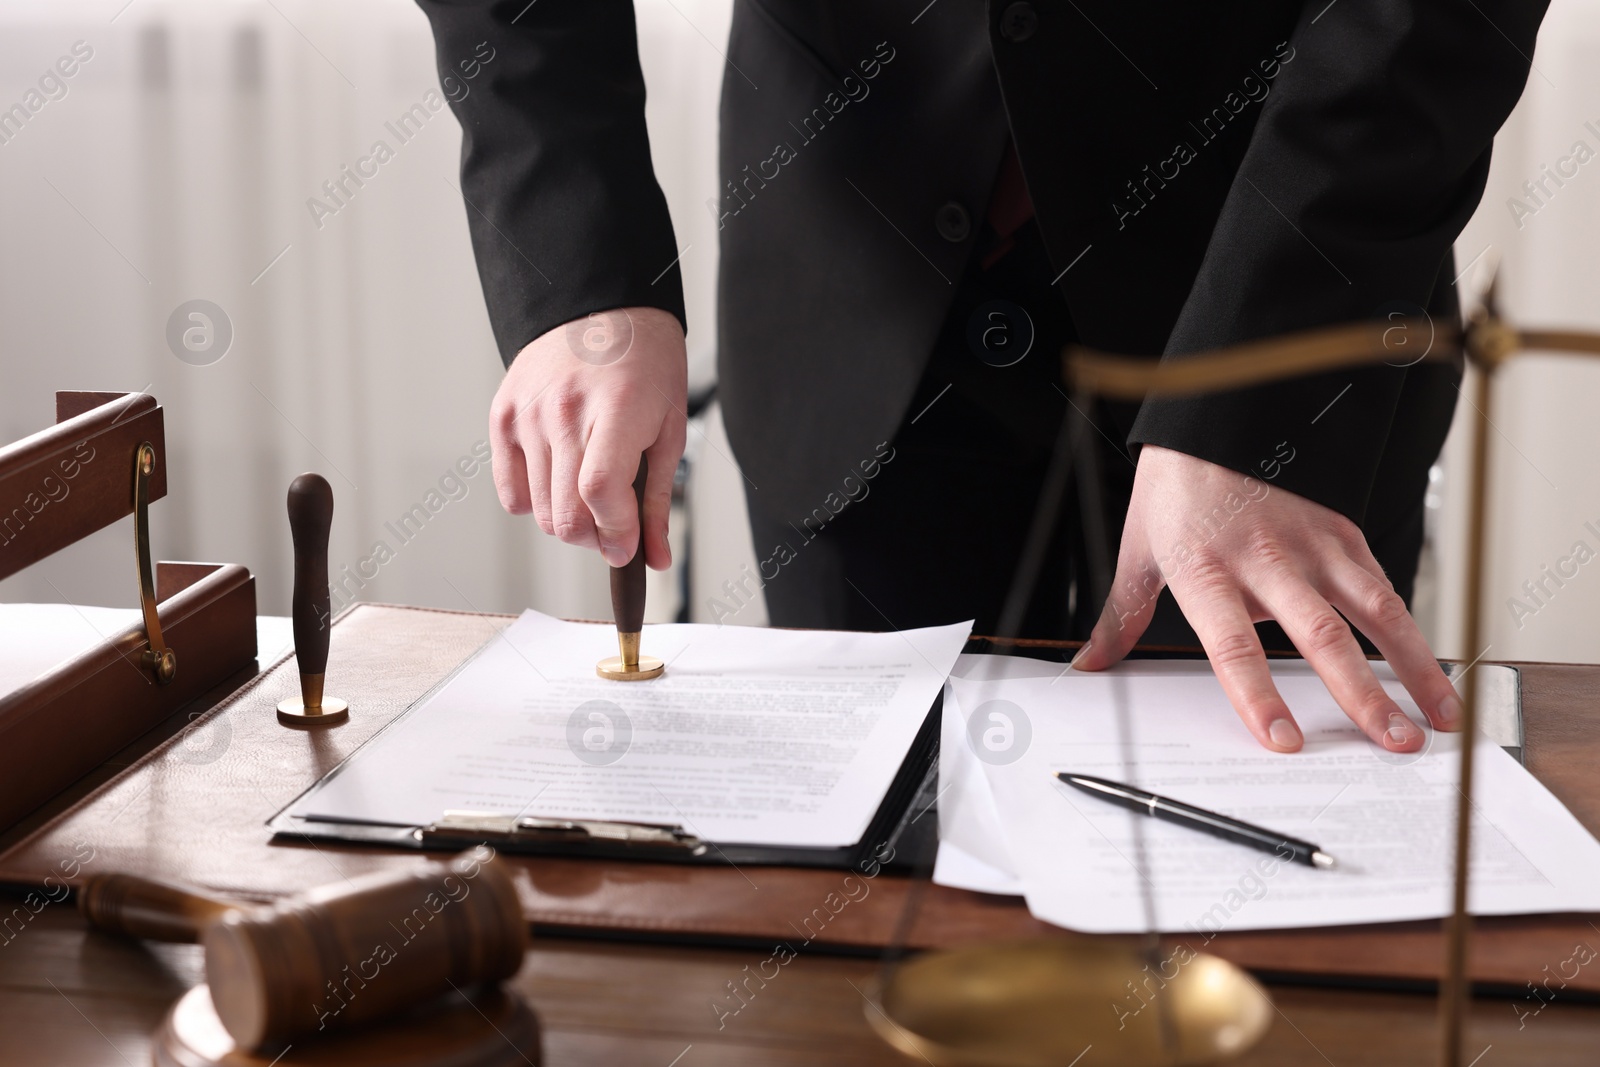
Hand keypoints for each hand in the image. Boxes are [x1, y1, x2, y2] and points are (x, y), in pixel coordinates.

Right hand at [488, 306, 685, 568]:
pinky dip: (534, 502)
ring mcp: (528, 413)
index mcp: (614, 409)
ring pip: (539, 512)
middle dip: (595, 538)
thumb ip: (658, 499)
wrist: (603, 308)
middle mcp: (564, 411)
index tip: (628, 547)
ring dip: (568, 522)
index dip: (616, 533)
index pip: (601, 492)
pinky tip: (559, 480)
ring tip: (590, 497)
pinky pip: (510, 492)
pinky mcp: (503, 416)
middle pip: (566, 515)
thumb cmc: (646, 364)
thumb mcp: (670, 429)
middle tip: (613, 526)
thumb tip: (656, 559)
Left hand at [1072, 445, 1461, 752]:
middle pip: (1319, 635)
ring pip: (1372, 611)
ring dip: (1410, 667)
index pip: (1232, 645)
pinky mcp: (1342, 532)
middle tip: (1391, 743)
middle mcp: (1265, 559)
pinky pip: (1382, 585)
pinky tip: (1430, 668)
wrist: (1213, 418)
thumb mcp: (1138, 552)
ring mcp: (1312, 544)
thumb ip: (1122, 617)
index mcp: (1206, 569)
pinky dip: (1410, 629)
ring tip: (1437, 716)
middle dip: (1361, 695)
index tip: (1283, 741)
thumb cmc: (1174, 487)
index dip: (1257, 696)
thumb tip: (1090, 664)